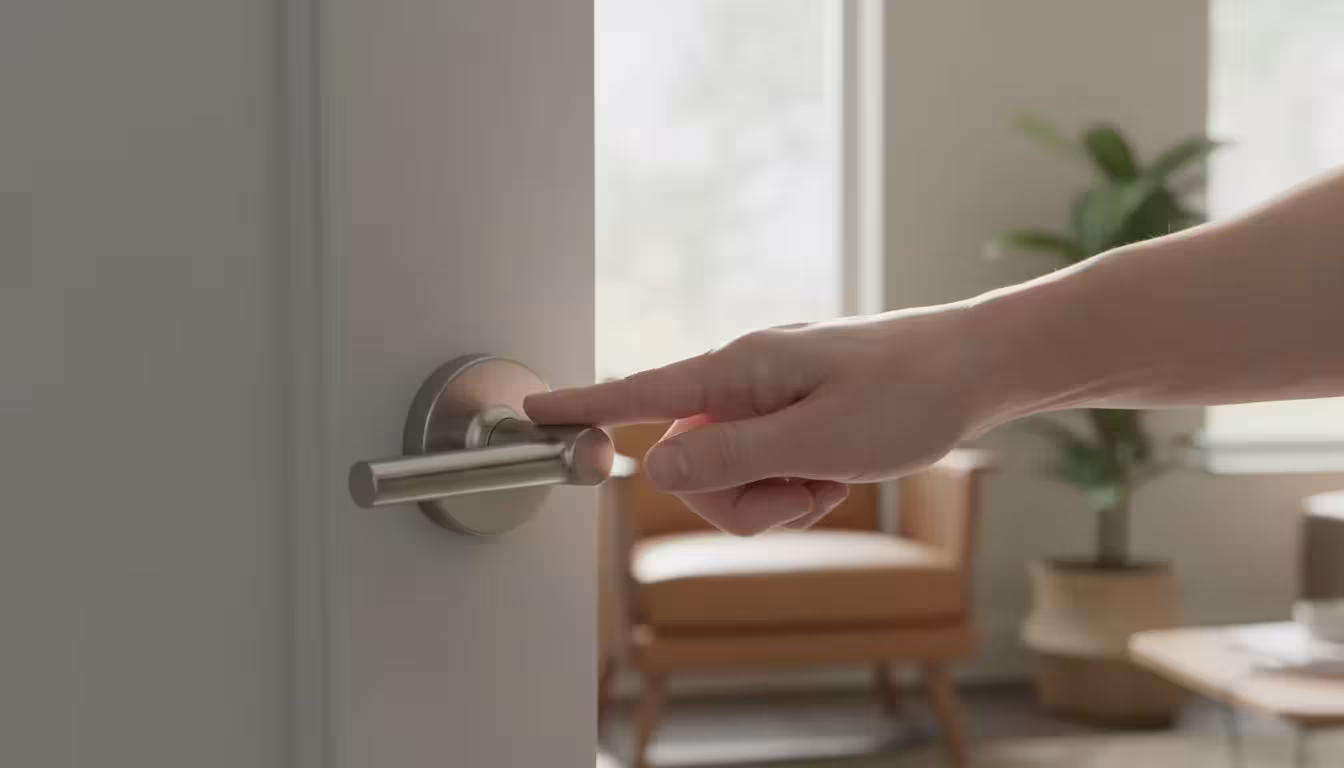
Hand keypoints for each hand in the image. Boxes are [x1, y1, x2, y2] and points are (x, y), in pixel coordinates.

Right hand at [524, 305, 993, 534]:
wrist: (979, 366)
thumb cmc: (911, 392)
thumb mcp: (821, 440)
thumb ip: (731, 456)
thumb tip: (653, 465)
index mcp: (739, 370)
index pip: (640, 392)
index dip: (583, 407)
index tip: (531, 411)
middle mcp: (744, 380)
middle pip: (692, 465)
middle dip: (743, 499)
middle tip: (807, 492)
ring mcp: (769, 398)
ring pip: (730, 477)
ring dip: (779, 497)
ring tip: (833, 478)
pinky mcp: (792, 413)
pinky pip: (766, 470)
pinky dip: (798, 487)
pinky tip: (840, 473)